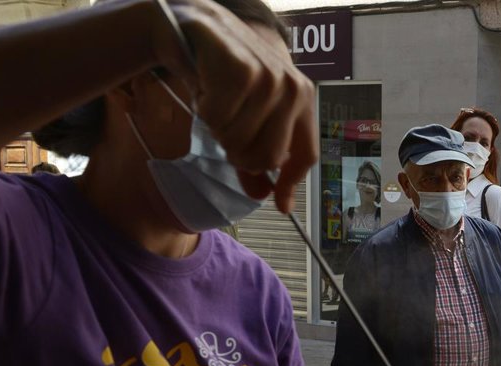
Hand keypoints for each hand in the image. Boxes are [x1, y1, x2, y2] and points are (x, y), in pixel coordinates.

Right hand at [163, 0, 318, 212]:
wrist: (194, 27)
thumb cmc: (222, 76)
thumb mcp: (245, 119)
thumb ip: (255, 158)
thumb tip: (265, 197)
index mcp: (302, 100)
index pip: (306, 154)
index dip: (290, 183)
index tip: (279, 204)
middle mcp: (294, 88)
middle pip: (267, 158)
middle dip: (238, 154)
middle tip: (225, 130)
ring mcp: (271, 78)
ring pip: (238, 141)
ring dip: (216, 127)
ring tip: (216, 100)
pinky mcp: (244, 71)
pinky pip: (218, 119)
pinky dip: (204, 108)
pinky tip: (206, 86)